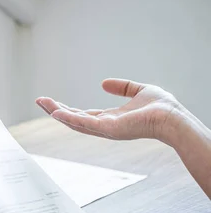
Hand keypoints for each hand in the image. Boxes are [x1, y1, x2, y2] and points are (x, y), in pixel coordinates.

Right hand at [36, 78, 186, 144]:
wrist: (172, 116)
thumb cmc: (162, 107)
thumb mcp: (139, 90)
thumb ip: (122, 87)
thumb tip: (103, 83)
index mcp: (110, 119)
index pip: (84, 114)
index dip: (67, 108)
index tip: (53, 102)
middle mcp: (104, 127)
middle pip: (74, 119)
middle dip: (56, 110)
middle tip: (40, 101)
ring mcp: (105, 129)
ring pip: (75, 121)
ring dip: (57, 112)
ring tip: (42, 103)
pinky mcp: (107, 128)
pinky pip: (84, 123)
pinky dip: (69, 118)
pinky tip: (56, 112)